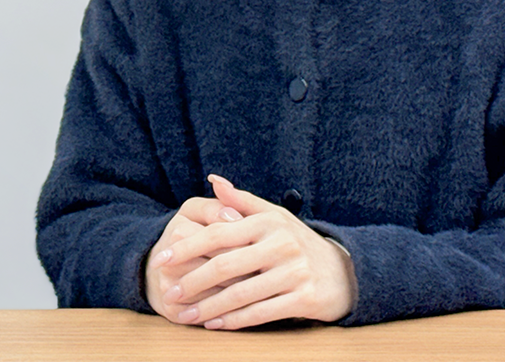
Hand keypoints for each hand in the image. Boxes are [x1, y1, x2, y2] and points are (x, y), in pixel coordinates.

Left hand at [157, 174, 356, 329]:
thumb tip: (212, 180)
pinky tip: (215, 324)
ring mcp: (294, 272)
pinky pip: (262, 312)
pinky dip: (235, 320)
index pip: (218, 233)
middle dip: (193, 281)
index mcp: (267, 222)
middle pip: (226, 266)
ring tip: (186, 314)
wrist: (342, 271)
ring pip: (241, 294)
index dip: (187, 247)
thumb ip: (240, 200)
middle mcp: (281, 244)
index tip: (162, 259)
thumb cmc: (297, 241)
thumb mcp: (273, 216)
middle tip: (170, 293)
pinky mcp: (304, 298)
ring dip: (209, 307)